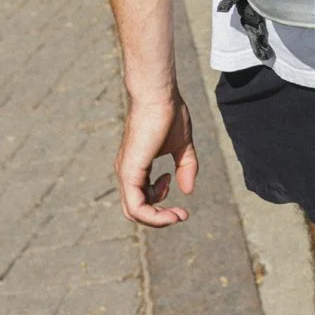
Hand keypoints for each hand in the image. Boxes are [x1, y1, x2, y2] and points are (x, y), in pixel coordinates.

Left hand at [116, 93, 197, 226]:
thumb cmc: (168, 112)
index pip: (143, 199)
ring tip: (177, 216)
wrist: (158, 93)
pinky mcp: (129, 171)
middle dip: (160, 218)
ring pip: (134, 212)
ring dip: (158, 220)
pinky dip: (153, 216)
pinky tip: (171, 213)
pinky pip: (136, 206)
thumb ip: (186, 166)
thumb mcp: (182, 144)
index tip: (182, 206)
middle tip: (180, 215)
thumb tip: (188, 190)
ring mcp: (126, 172)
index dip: (162, 207)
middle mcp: (128, 172)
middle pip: (136, 210)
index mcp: (137, 166)